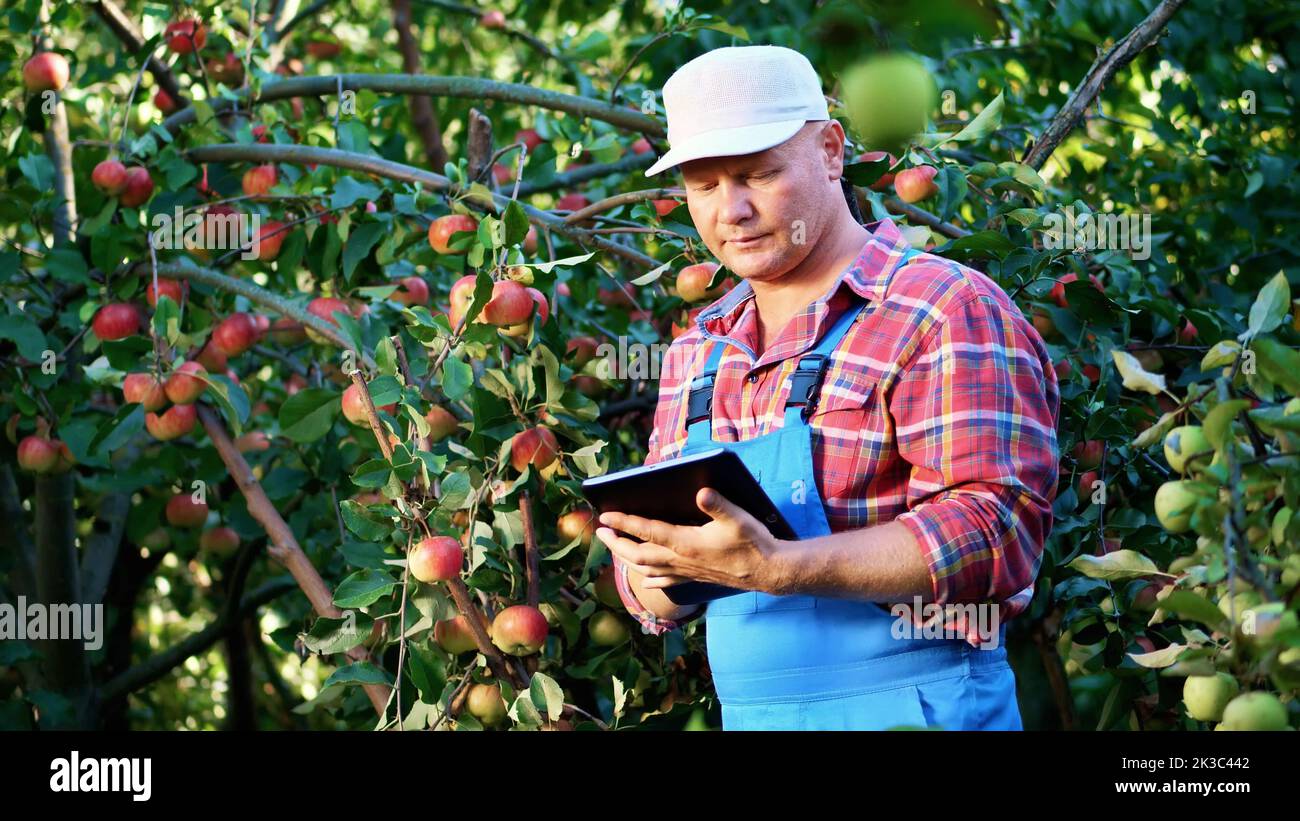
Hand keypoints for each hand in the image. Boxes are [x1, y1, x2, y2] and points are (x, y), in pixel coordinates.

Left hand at [595, 487, 783, 593]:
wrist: (767, 571)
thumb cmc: (753, 543)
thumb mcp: (738, 518)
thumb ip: (717, 504)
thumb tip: (701, 491)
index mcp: (686, 543)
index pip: (647, 531)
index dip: (624, 523)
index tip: (606, 515)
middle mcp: (681, 560)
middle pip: (638, 554)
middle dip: (616, 543)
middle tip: (601, 532)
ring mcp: (685, 572)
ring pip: (646, 570)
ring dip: (626, 559)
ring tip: (614, 549)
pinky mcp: (693, 579)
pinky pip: (663, 582)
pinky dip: (648, 579)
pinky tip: (644, 578)